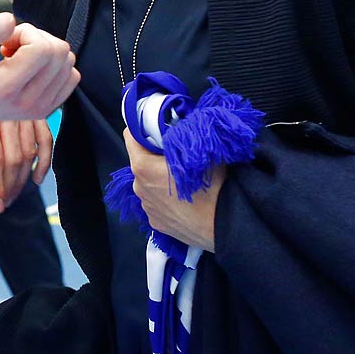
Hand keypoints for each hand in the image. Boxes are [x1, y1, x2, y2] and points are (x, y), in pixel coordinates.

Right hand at [0, 13, 77, 124]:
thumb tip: (10, 19)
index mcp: (5, 88)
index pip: (42, 49)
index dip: (26, 32)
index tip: (5, 40)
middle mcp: (27, 103)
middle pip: (59, 53)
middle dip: (36, 38)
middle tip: (10, 46)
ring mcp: (39, 110)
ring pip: (68, 62)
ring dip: (44, 51)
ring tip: (17, 58)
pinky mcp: (46, 110)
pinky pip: (71, 77)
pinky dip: (53, 65)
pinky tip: (29, 68)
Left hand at [0, 118, 54, 213]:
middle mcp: (7, 114)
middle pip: (15, 158)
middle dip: (10, 186)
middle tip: (3, 204)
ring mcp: (23, 111)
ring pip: (30, 151)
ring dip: (24, 177)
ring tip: (15, 195)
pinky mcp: (34, 110)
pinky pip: (45, 136)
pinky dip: (45, 158)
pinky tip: (38, 177)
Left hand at [125, 129, 222, 251]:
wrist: (224, 227)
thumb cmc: (212, 187)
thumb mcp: (201, 152)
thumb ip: (185, 137)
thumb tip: (182, 126)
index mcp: (143, 166)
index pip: (130, 136)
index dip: (143, 128)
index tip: (157, 128)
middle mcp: (138, 186)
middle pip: (141, 161)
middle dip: (155, 155)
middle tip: (177, 155)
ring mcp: (146, 207)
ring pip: (149, 183)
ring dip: (160, 178)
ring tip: (183, 182)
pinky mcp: (155, 222)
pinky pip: (156, 202)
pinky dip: (165, 198)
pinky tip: (184, 201)